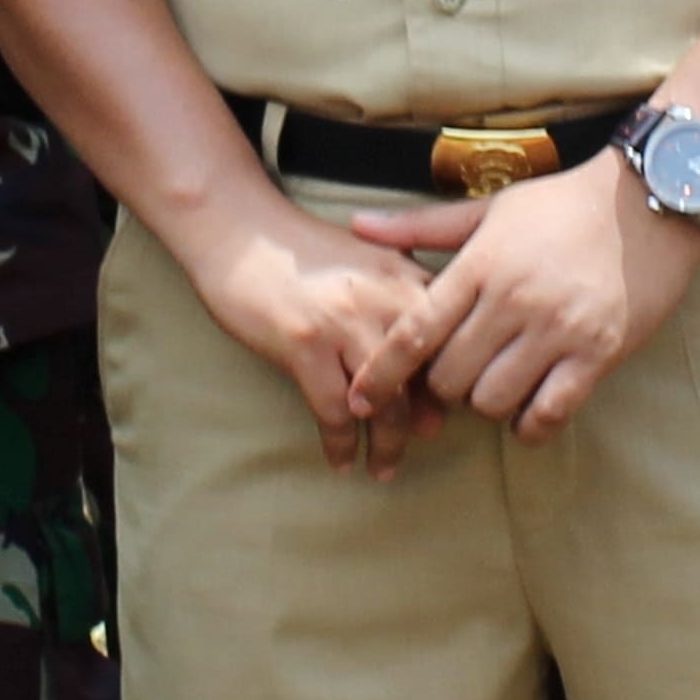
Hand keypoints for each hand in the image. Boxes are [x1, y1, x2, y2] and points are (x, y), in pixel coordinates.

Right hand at [178, 191, 449, 472]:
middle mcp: (385, 299)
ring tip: (383, 469)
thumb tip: (434, 361)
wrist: (241, 230)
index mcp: (405, 276)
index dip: (458, 376)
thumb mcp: (369, 258)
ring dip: (387, 446)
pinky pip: (334, 412)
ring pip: (386, 403)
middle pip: (427, 375)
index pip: (451, 337)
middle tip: (427, 438)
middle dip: (429, 417)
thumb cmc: (305, 249)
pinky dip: (340, 444)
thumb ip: (403, 296)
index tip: (455, 404)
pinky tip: (339, 460)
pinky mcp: (306, 345)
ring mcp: (345, 323)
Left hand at [352, 158, 699, 441]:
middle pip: (450, 377)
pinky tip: (530, 410)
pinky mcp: (599, 353)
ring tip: (495, 385)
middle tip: (455, 374)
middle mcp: (515, 300)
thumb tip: (358, 226)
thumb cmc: (562, 205)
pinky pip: (550, 413)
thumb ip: (422, 226)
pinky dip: (531, 425)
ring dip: (486, 404)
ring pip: (493, 401)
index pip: (416, 331)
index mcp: (482, 263)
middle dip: (442, 386)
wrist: (649, 202)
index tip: (360, 398)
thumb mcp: (490, 209)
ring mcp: (559, 329)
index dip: (382, 373)